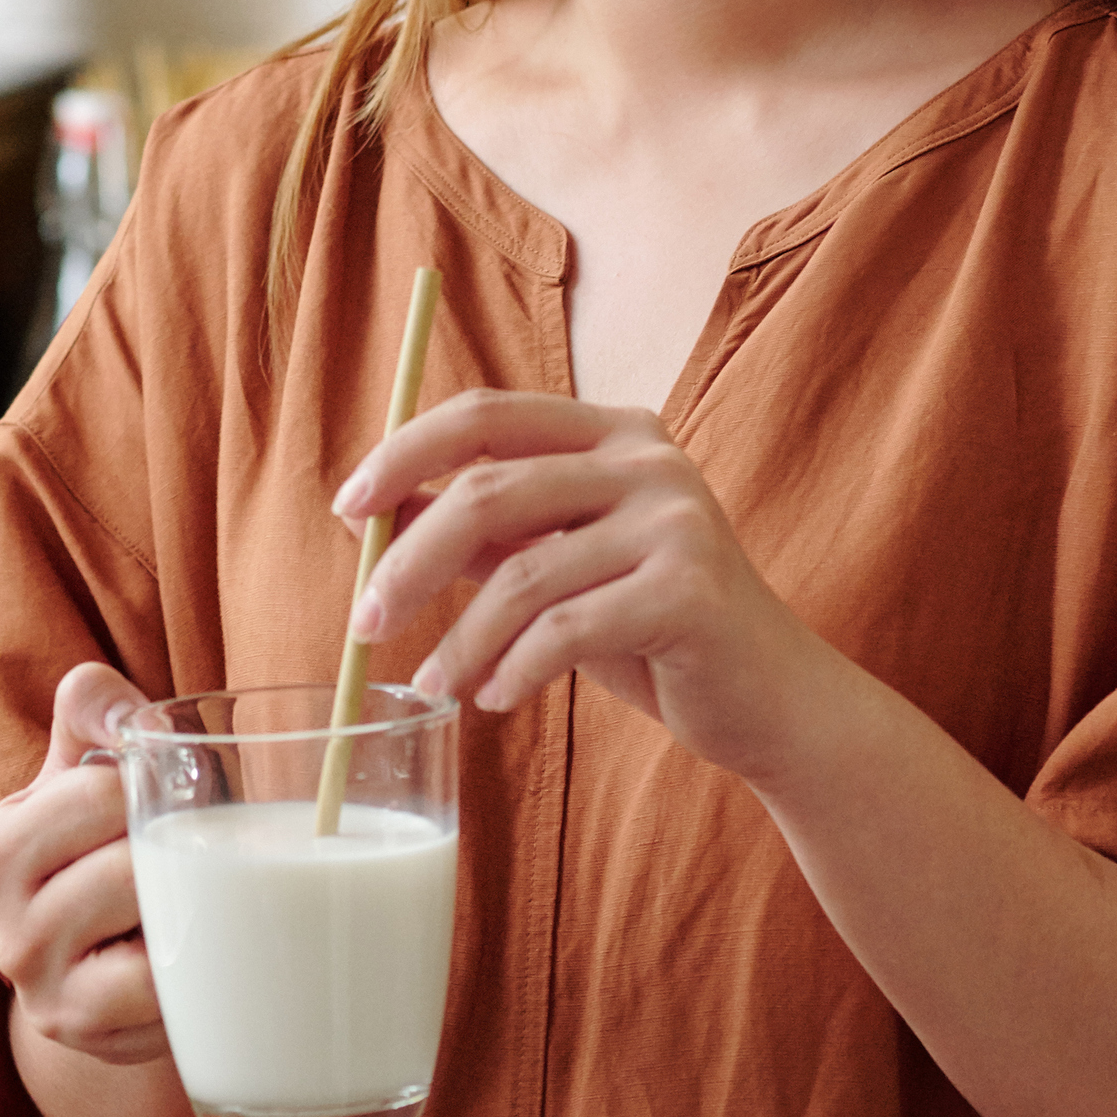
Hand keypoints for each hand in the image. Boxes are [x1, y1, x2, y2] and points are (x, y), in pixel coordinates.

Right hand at [0, 662, 170, 1065]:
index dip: (150, 787)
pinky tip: (185, 952)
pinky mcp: (83, 1030)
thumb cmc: (105, 854)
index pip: (96, 792)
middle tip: (189, 855)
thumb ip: (93, 708)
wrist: (103, 981)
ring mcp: (39, 987)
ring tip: (188, 901)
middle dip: (178, 848)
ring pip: (145, 918)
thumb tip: (128, 718)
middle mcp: (2, 924)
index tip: (160, 798)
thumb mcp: (84, 771)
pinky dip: (188, 960)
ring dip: (188, 902)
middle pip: (128, 860)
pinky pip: (160, 984)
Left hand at [335, 390, 849, 783]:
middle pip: (490, 490)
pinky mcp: (691, 592)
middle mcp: (650, 458)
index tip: (347, 508)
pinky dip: (515, 669)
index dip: (405, 453)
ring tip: (431, 685)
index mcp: (614, 431)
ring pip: (522, 573)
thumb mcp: (556, 567)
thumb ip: (480, 535)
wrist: (768, 700)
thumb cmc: (652, 629)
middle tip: (362, 623)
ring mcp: (677, 520)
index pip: (486, 416)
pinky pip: (567, 630)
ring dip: (459, 639)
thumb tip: (368, 515)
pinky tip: (494, 699)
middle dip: (408, 560)